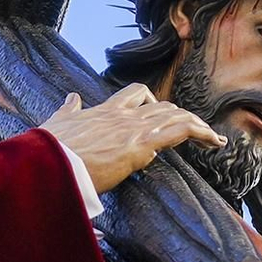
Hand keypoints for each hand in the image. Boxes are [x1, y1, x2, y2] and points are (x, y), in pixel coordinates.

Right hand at [40, 83, 225, 193]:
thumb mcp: (57, 124)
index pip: (136, 97)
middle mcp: (122, 115)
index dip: (153, 104)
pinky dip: (202, 134)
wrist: (46, 163)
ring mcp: (132, 128)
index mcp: (103, 111)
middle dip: (180, 117)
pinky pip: (180, 132)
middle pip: (162, 105)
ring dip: (198, 126)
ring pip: (176, 116)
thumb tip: (72, 98)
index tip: (163, 116)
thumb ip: (68, 111)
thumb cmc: (48, 151)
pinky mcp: (140, 145)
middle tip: (194, 131)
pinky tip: (214, 142)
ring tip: (212, 138)